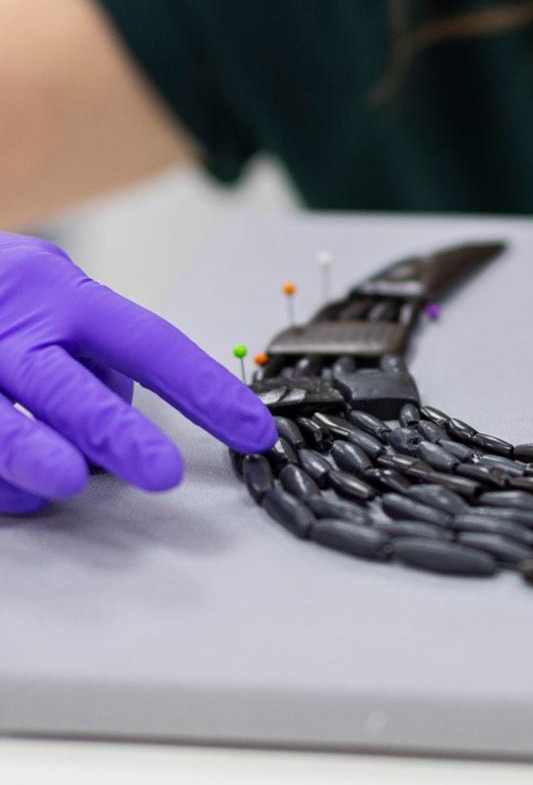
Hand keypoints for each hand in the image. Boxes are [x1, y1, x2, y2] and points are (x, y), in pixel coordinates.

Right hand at [0, 232, 275, 514]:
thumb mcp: (54, 296)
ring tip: (69, 480)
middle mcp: (14, 327)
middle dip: (114, 431)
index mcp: (63, 297)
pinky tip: (24, 487)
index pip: (148, 342)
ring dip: (33, 455)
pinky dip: (0, 480)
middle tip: (160, 472)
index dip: (205, 388)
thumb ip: (95, 350)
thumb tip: (126, 429)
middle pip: (65, 383)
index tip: (254, 430)